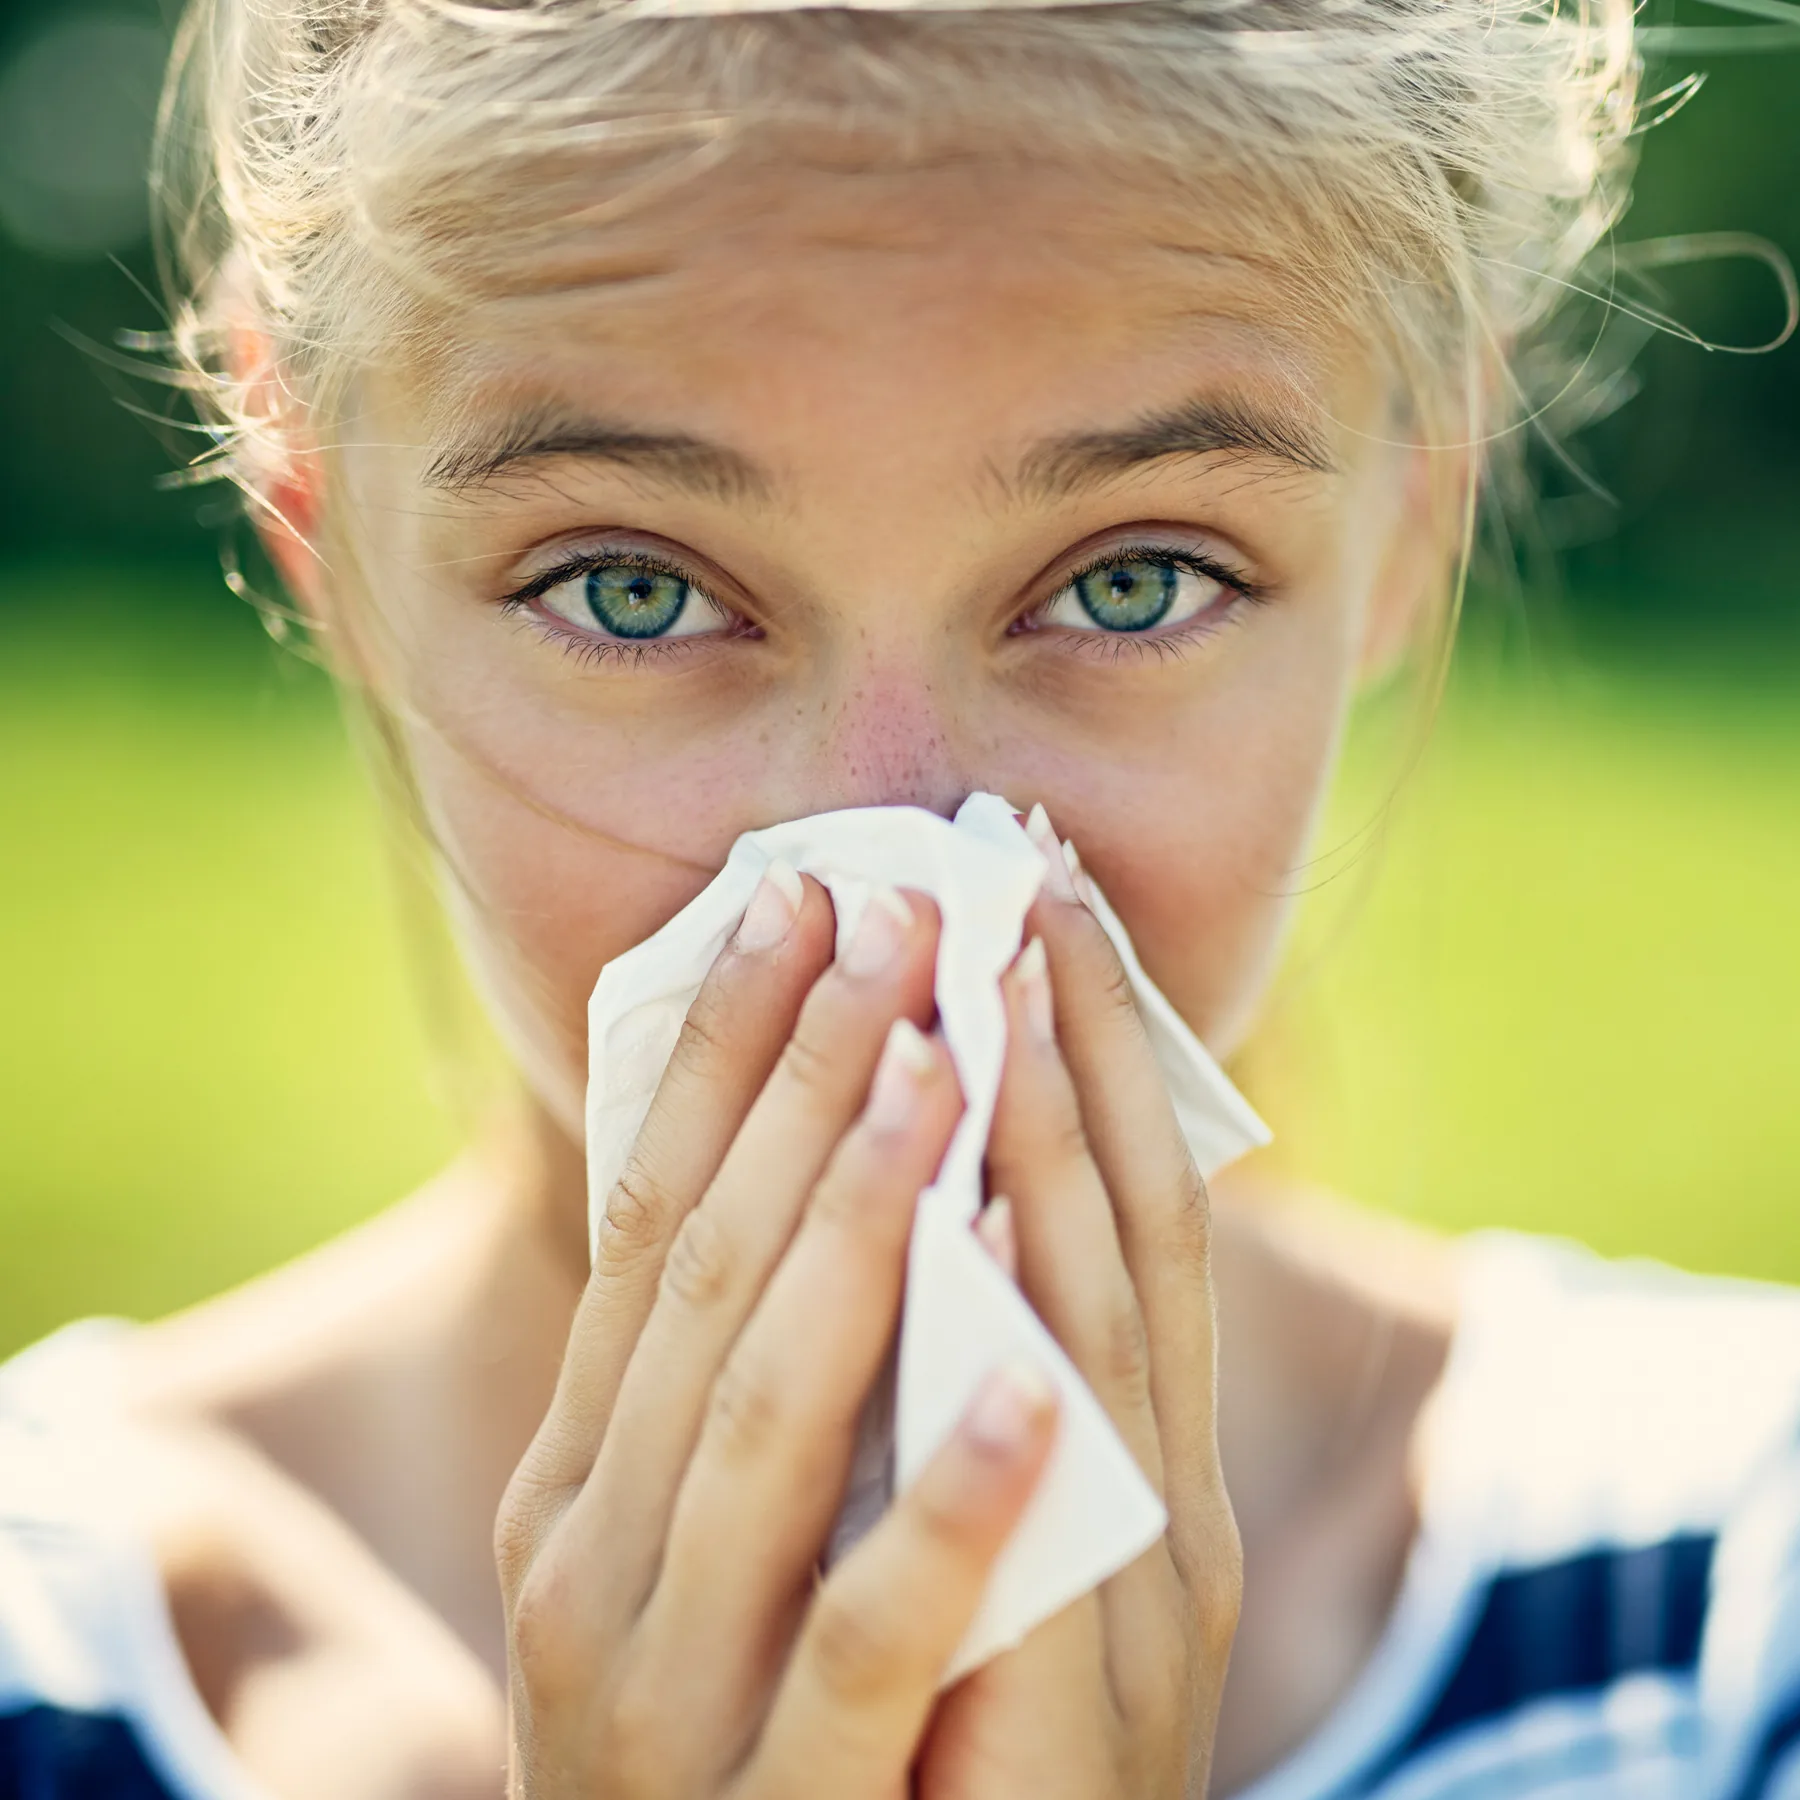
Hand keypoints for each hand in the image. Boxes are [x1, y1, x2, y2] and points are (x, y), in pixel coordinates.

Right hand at [494, 871, 1059, 1798]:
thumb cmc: (721, 1729)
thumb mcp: (684, 1547)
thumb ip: (726, 1384)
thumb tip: (815, 1164)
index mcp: (584, 1477)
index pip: (650, 1222)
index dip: (719, 1054)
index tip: (794, 896)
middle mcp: (596, 1557)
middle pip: (710, 1277)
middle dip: (804, 1082)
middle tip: (892, 909)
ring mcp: (672, 1689)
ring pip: (771, 1419)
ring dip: (860, 1228)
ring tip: (941, 1063)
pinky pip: (870, 1641)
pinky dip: (946, 1506)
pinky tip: (1032, 1384)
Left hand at [918, 845, 1242, 1799]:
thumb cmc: (998, 1696)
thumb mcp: (1015, 1496)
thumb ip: (992, 1353)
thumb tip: (923, 1168)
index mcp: (1147, 1441)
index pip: (1134, 1206)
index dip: (1100, 1045)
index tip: (1043, 894)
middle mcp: (1165, 1511)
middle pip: (1119, 1243)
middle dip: (1061, 1055)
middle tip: (1008, 879)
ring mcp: (1131, 1630)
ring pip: (1078, 1369)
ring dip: (1034, 1186)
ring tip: (967, 1024)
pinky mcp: (1058, 1756)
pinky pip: (1012, 1587)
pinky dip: (1005, 1462)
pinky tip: (1000, 1321)